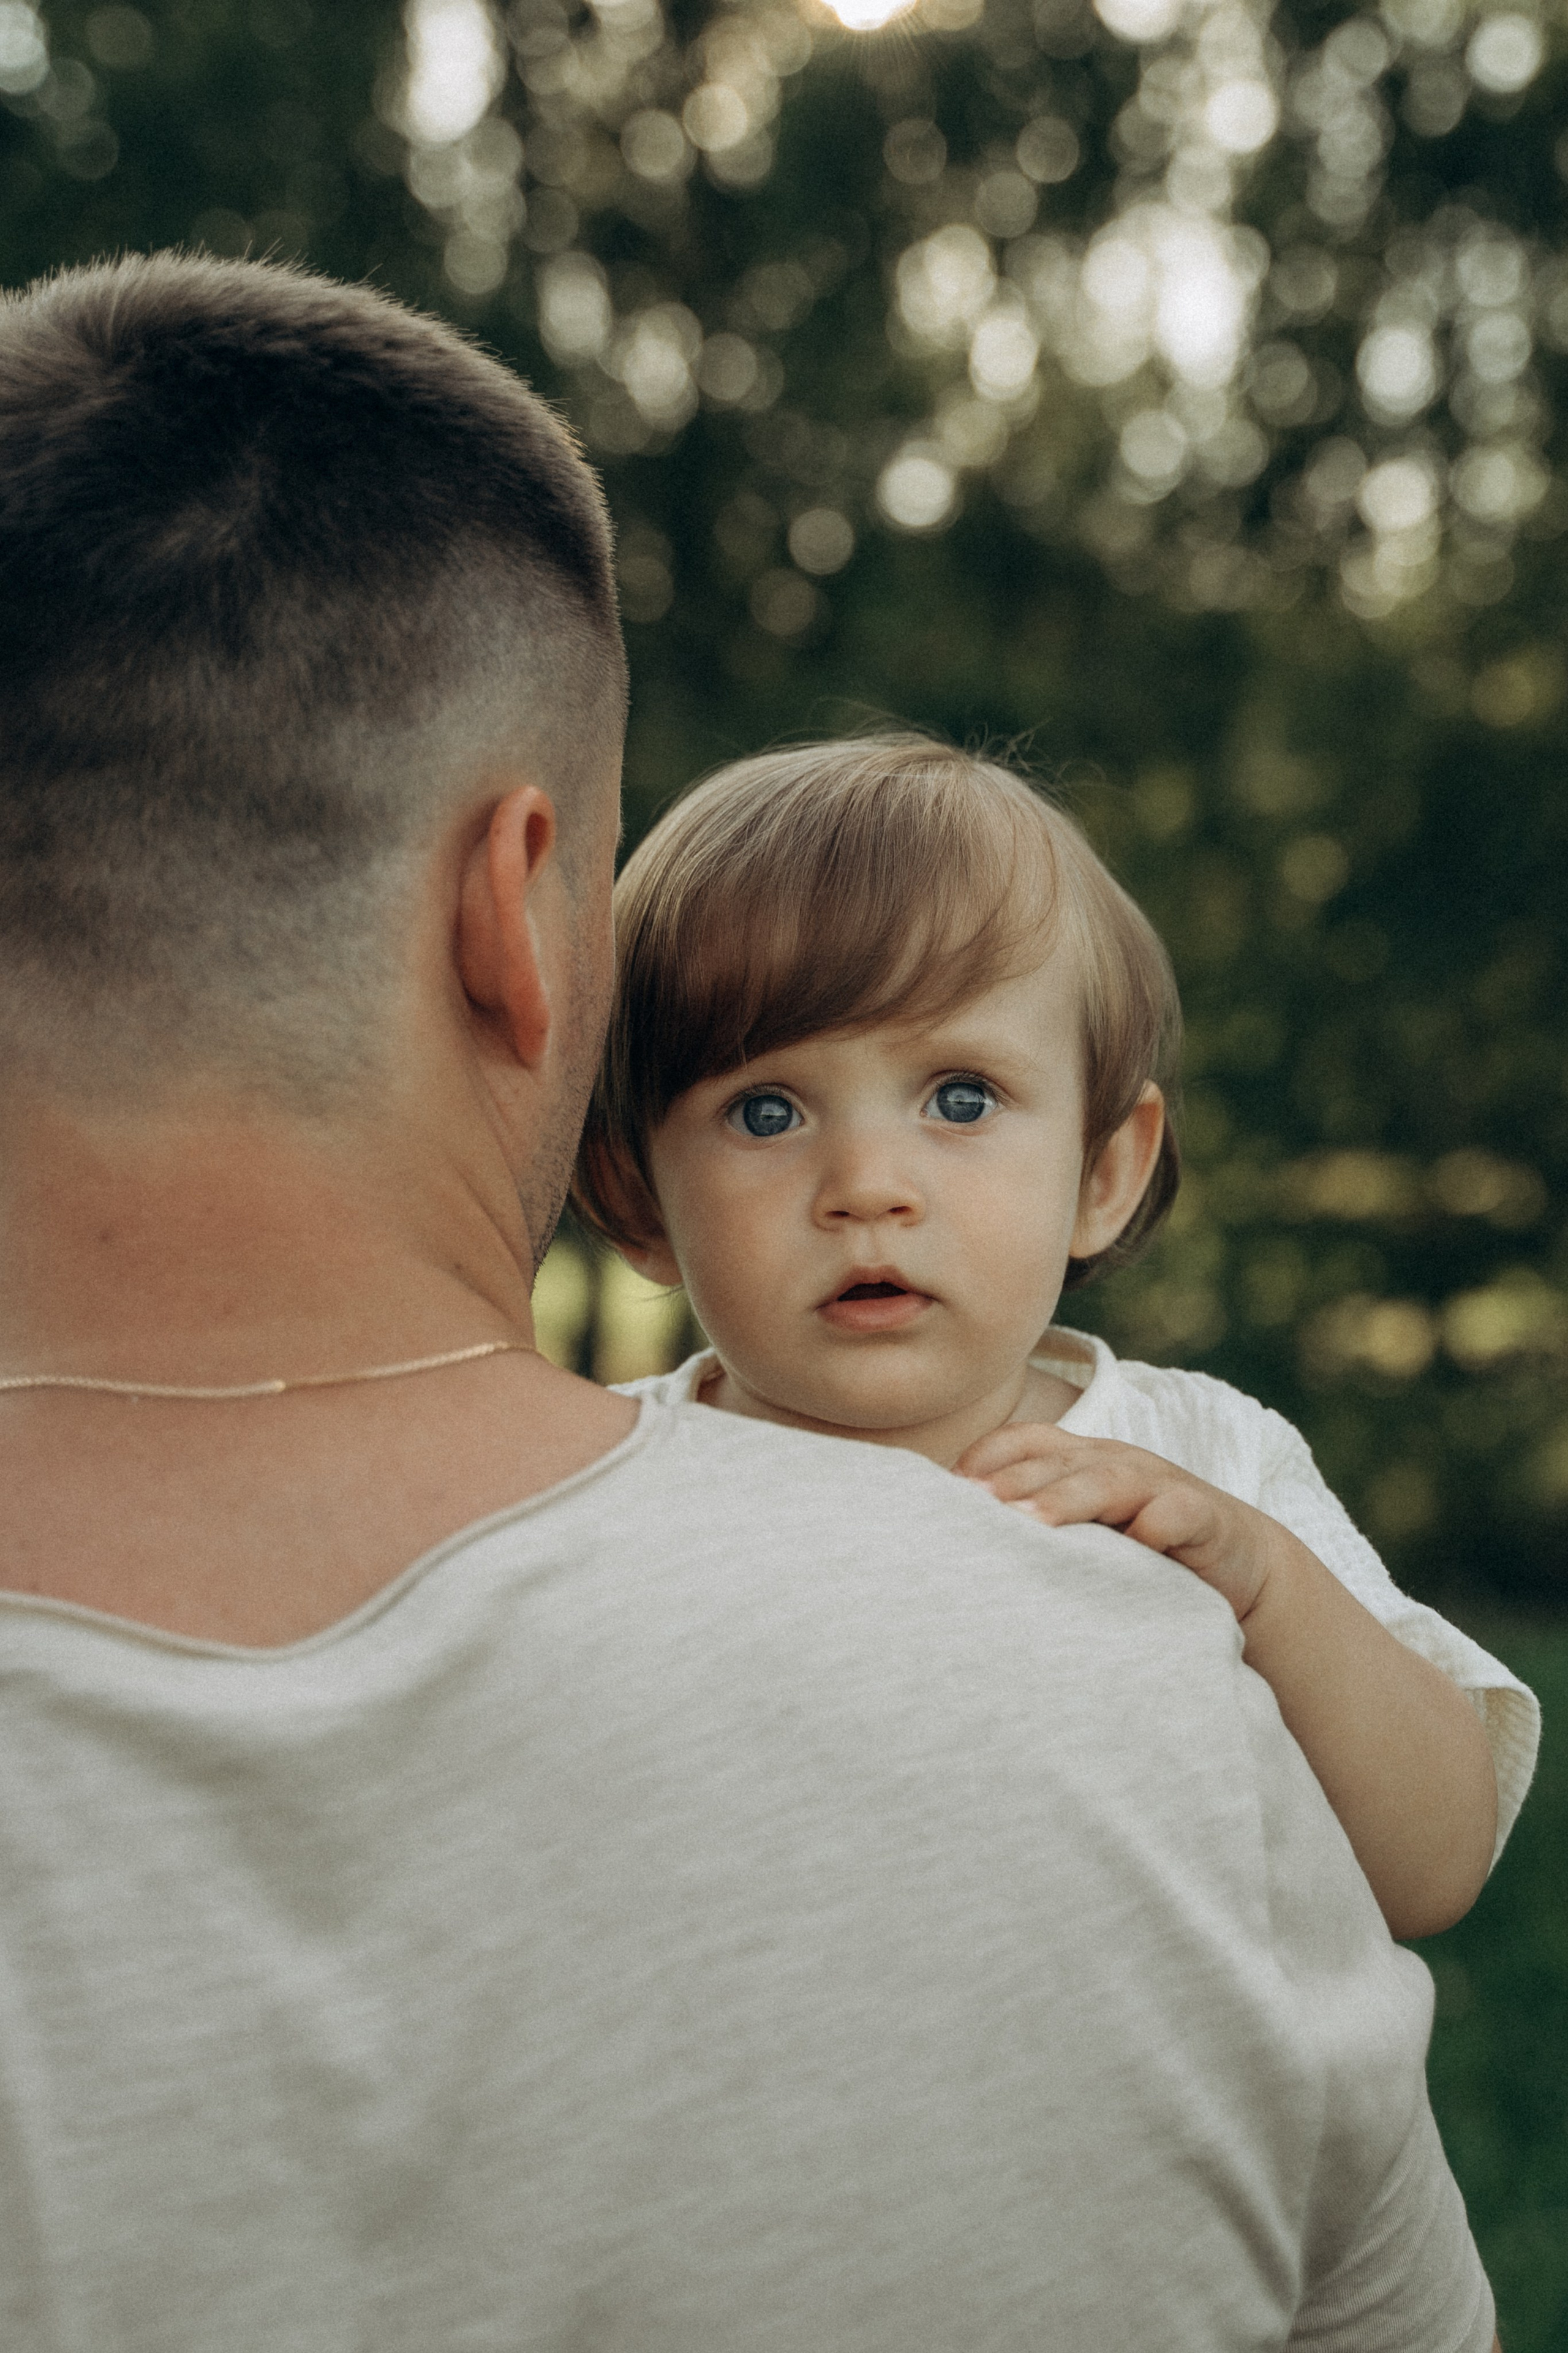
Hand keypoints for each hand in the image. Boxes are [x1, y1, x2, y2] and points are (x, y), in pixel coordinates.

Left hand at [954, 1422, 1284, 1623]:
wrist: (1238, 1565)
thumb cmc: (1140, 1549)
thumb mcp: (1086, 1531)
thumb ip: (1035, 1526)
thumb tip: (954, 1544)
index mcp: (1081, 1460)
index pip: (1026, 1441)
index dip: (986, 1457)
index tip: (946, 1489)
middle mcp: (1116, 1463)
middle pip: (1059, 1461)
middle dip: (1014, 1481)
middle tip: (972, 1504)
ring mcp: (1161, 1486)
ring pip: (1110, 1481)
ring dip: (1068, 1499)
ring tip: (1030, 1524)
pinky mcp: (1203, 1517)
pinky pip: (1177, 1515)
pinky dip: (1157, 1525)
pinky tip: (1135, 1543)